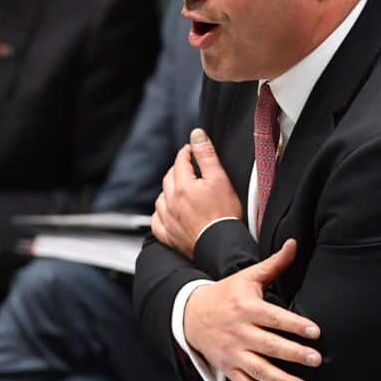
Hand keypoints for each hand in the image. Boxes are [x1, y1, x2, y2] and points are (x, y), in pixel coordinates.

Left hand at [152, 128, 242, 257]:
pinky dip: (161, 214)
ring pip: (161, 199)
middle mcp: (170, 202)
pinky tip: (168, 213)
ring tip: (180, 190)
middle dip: (178, 170)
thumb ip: (206, 155)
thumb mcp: (220, 179)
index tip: (192, 150)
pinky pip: (156, 222)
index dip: (187, 153)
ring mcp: (167, 220)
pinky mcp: (168, 236)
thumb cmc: (224, 214)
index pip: (180, 161)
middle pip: (169, 178)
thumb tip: (196, 135)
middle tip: (189, 168)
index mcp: (182, 186)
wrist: (222, 246)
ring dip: (168, 191)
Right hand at [183, 239, 321, 380]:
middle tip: (316, 360)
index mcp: (247, 308)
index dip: (295, 325)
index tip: (315, 332)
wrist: (190, 314)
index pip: (274, 318)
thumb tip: (295, 243)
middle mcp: (240, 332)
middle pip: (269, 345)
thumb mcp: (247, 277)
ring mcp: (233, 353)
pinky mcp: (229, 369)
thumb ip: (274, 264)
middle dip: (293, 354)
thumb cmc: (226, 294)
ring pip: (259, 370)